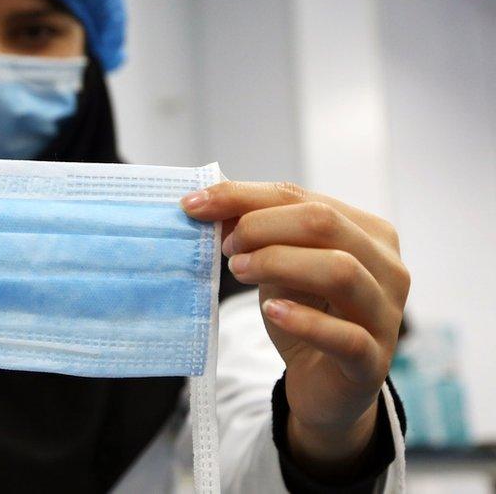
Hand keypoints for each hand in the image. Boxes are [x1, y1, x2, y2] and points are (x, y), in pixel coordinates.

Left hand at [182, 181, 408, 478]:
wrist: (323, 384)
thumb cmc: (303, 313)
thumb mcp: (278, 265)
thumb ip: (255, 232)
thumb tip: (209, 201)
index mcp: (367, 232)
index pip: (303, 198)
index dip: (243, 197)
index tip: (193, 205)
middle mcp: (387, 266)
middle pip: (324, 223)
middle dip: (261, 227)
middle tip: (225, 247)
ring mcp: (385, 314)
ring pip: (340, 270)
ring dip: (278, 263)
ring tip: (239, 271)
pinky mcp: (373, 361)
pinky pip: (346, 336)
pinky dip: (304, 320)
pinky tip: (272, 311)